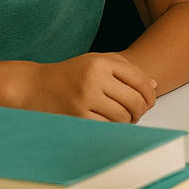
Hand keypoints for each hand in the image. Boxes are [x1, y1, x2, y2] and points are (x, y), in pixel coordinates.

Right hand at [14, 53, 157, 122]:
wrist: (33, 87)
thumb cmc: (70, 74)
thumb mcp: (96, 61)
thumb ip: (127, 69)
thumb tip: (154, 85)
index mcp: (102, 63)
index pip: (141, 81)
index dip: (151, 95)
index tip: (150, 101)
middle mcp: (94, 79)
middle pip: (135, 100)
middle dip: (142, 110)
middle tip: (140, 113)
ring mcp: (84, 99)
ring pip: (122, 116)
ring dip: (129, 121)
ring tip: (126, 118)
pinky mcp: (75, 117)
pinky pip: (106, 127)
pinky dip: (113, 128)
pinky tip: (111, 124)